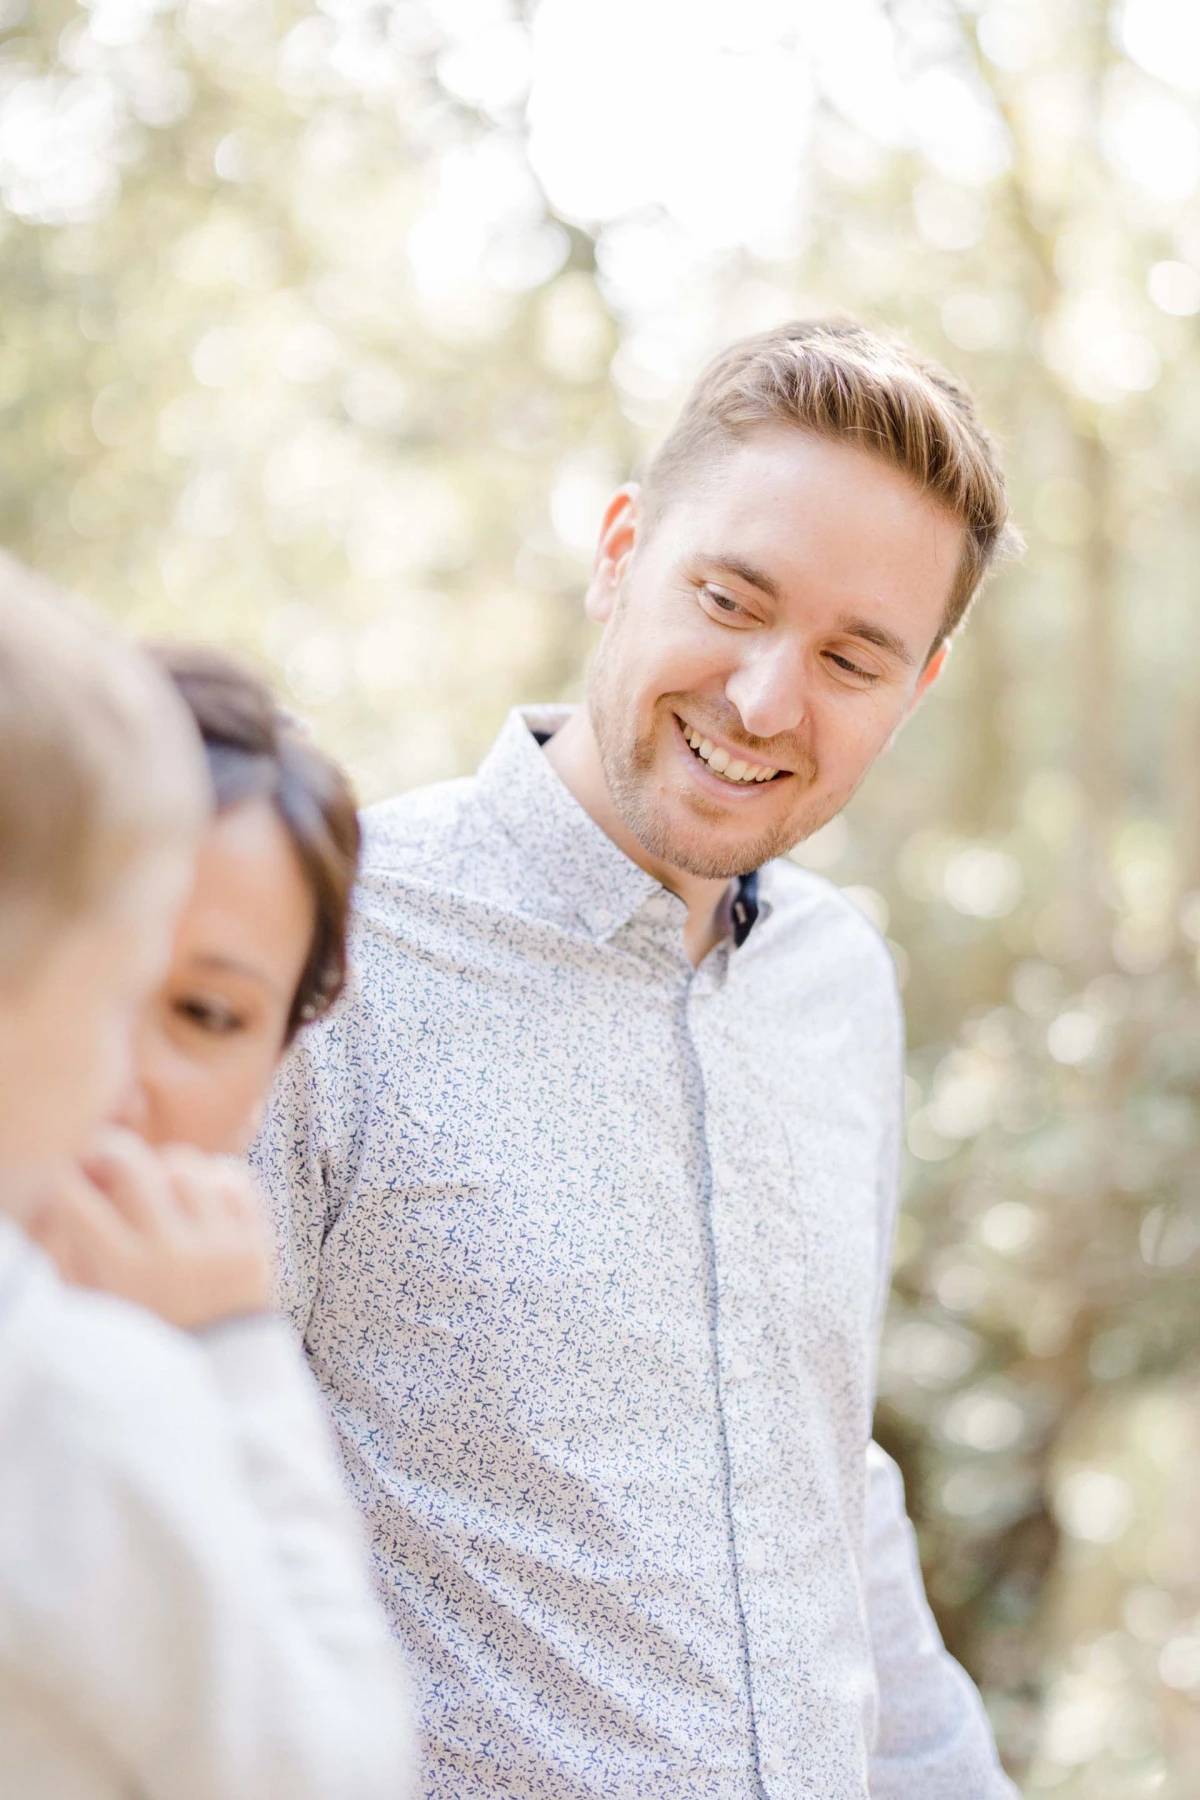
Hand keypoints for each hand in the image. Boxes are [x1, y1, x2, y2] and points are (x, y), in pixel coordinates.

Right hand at [30, 1126, 274, 1329]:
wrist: (221, 1375)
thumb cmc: (149, 1335)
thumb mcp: (100, 1306)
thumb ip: (80, 1252)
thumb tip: (73, 1191)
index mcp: (125, 1274)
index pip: (79, 1202)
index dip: (64, 1176)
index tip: (70, 1176)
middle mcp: (174, 1254)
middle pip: (133, 1166)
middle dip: (111, 1153)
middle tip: (109, 1164)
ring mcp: (220, 1246)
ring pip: (187, 1166)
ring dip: (165, 1168)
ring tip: (159, 1186)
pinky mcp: (256, 1243)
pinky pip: (236, 1181)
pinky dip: (214, 1177)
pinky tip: (199, 1196)